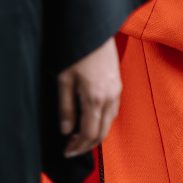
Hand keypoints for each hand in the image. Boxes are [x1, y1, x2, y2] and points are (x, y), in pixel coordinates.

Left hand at [57, 37, 121, 157]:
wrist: (94, 31)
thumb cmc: (77, 52)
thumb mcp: (64, 80)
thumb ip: (65, 108)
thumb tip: (66, 130)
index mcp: (95, 98)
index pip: (89, 134)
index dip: (78, 147)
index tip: (66, 151)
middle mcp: (110, 98)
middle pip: (102, 133)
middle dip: (86, 145)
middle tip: (71, 148)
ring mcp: (117, 92)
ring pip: (109, 124)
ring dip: (95, 135)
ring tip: (78, 137)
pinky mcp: (118, 86)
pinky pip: (112, 112)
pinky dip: (102, 122)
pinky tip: (90, 120)